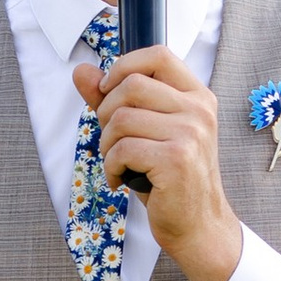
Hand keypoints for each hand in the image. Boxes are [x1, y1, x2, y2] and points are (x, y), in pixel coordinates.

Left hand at [75, 44, 243, 280]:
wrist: (198, 225)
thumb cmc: (170, 178)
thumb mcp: (146, 132)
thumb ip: (114, 99)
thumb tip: (81, 71)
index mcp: (197, 96)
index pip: (158, 55)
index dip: (124, 66)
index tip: (109, 91)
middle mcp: (199, 110)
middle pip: (131, 85)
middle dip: (107, 112)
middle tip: (112, 140)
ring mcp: (191, 134)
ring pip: (122, 118)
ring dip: (107, 145)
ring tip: (118, 163)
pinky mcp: (177, 160)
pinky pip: (122, 149)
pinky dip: (111, 167)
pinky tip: (122, 179)